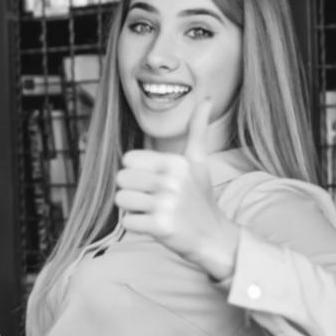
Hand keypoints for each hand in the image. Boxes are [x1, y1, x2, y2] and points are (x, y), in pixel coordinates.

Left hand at [114, 97, 238, 277]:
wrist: (214, 237)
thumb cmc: (200, 197)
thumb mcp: (199, 162)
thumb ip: (197, 130)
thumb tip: (206, 99)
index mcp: (176, 163)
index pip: (128, 159)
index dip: (136, 172)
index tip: (154, 182)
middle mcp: (172, 181)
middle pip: (121, 180)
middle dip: (132, 191)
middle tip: (153, 199)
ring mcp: (167, 204)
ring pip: (121, 200)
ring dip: (133, 209)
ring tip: (154, 211)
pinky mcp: (161, 227)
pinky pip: (127, 222)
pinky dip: (137, 227)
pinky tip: (156, 226)